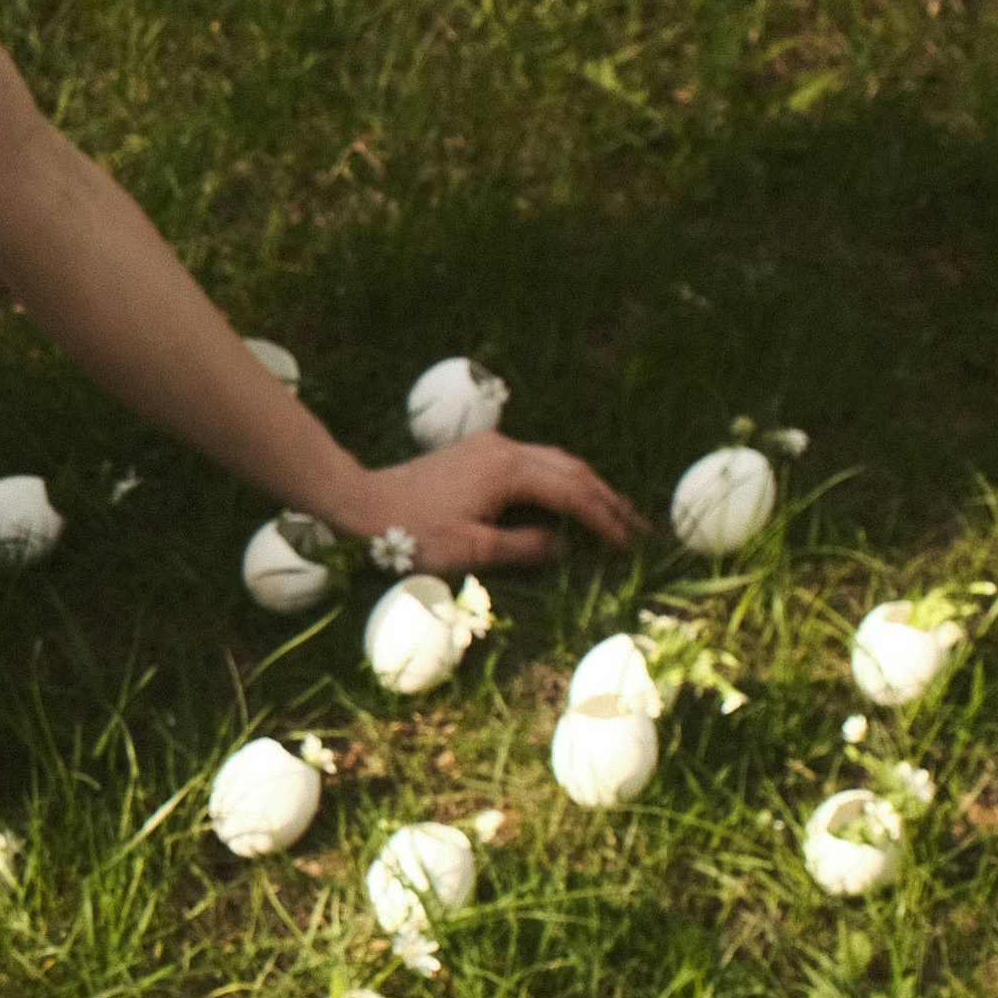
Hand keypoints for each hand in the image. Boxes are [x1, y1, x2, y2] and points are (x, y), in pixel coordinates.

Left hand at [335, 433, 641, 575]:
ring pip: (555, 462)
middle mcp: (505, 449)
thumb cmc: (411, 533)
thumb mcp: (472, 550)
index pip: (574, 494)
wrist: (358, 502)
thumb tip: (565, 547)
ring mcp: (490, 447)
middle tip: (640, 530)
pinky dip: (561, 481)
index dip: (606, 520)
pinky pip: (535, 463)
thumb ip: (525, 547)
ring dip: (587, 488)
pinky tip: (568, 499)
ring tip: (614, 515)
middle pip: (572, 470)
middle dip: (608, 500)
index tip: (631, 545)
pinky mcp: (476, 454)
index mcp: (509, 470)